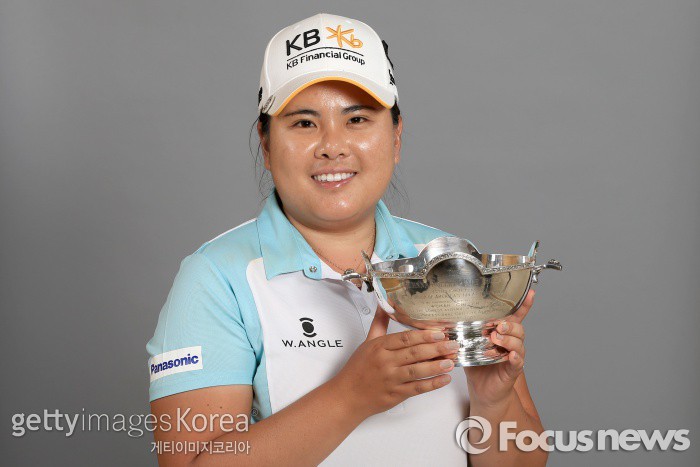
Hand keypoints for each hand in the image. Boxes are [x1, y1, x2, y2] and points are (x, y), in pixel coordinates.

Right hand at [332, 306, 458, 418]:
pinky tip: (444, 379)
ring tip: (451, 361)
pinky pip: (416, 389)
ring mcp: (391, 379)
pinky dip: (432, 384)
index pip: (405, 339)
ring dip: (436, 366)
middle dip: (436, 349)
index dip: (424, 335)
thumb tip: (384, 304)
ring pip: (417, 371)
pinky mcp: (395, 394)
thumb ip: (379, 323)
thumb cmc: (358, 368)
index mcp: (379, 347)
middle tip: (453, 345)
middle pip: (414, 353)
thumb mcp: (367, 342)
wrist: (347, 395)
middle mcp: (386, 362)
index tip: (439, 332)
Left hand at [463, 289, 534, 407]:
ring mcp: (514, 355)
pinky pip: (518, 361)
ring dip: (509, 339)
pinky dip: (515, 357)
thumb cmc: (477, 365)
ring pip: (518, 343)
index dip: (524, 305)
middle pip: (518, 328)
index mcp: (502, 333)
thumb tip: (446, 319)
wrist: (483, 390)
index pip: (515, 317)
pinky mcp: (513, 370)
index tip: (530, 293)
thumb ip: (462, 333)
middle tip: (498, 326)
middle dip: (509, 324)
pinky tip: (510, 355)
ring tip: (497, 338)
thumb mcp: (468, 344)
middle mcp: (511, 342)